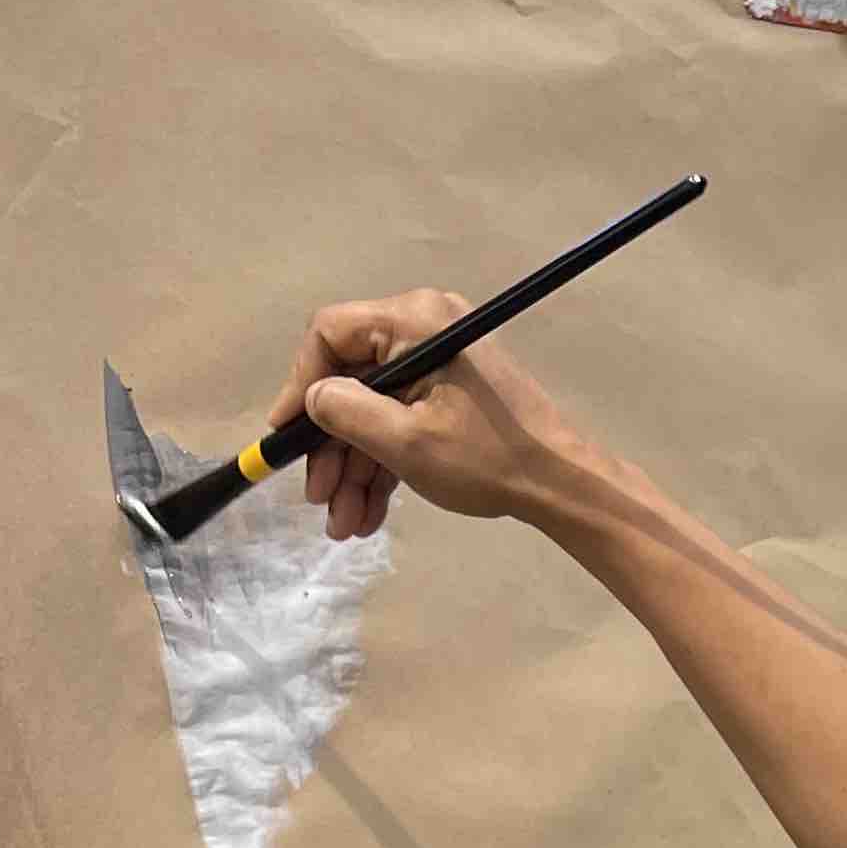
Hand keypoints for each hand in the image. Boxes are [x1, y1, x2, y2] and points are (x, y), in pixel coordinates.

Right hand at [272, 292, 599, 540]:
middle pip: (351, 380)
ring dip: (354, 469)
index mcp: (414, 322)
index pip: (330, 334)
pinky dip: (383, 465)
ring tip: (343, 525)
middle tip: (318, 499)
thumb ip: (347, 414)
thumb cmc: (488, 458)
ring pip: (374, 411)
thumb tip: (312, 400)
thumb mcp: (406, 441)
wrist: (561, 485)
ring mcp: (438, 364)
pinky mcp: (450, 395)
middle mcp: (423, 329)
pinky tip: (368, 514)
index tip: (285, 436)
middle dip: (331, 447)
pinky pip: (401, 421)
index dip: (299, 385)